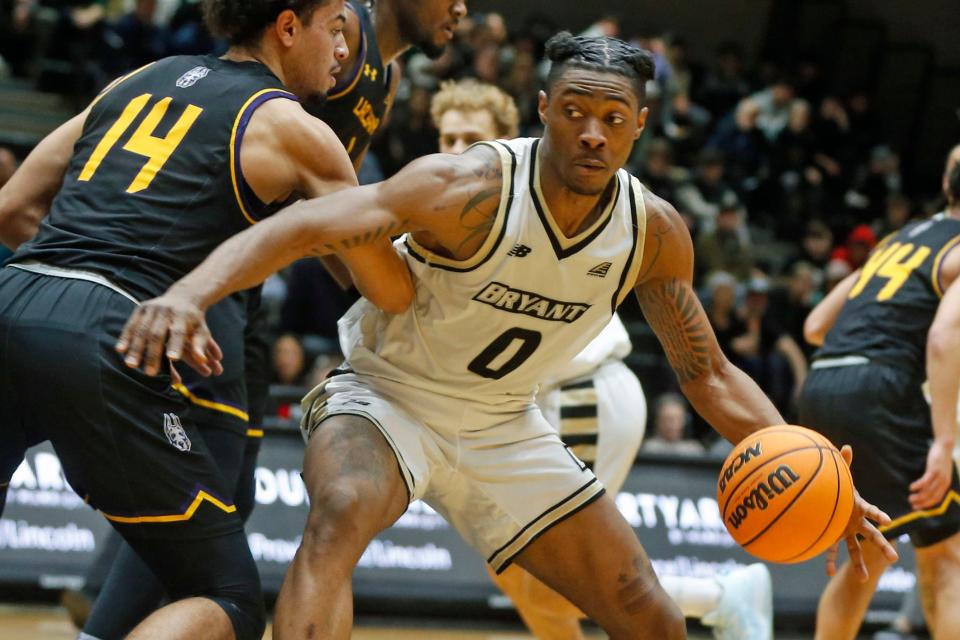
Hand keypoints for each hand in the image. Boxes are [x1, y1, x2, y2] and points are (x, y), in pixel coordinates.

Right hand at [116, 293, 222, 377]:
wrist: (183, 296)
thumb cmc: (194, 321)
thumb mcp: (202, 331)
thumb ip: (201, 345)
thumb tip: (202, 361)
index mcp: (183, 316)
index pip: (179, 332)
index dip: (175, 345)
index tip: (172, 359)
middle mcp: (166, 311)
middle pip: (158, 334)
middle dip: (152, 354)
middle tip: (150, 373)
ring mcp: (151, 308)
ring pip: (141, 330)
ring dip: (135, 348)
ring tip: (132, 365)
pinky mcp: (141, 308)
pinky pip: (131, 324)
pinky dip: (125, 337)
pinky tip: (120, 350)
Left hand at [825, 445, 898, 579]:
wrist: (826, 497)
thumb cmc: (837, 486)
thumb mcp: (840, 476)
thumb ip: (843, 463)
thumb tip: (845, 447)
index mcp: (859, 507)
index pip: (872, 511)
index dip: (879, 515)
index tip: (888, 521)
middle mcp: (856, 522)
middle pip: (872, 536)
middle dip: (882, 546)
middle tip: (894, 558)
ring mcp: (846, 532)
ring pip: (855, 550)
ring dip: (859, 564)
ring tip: (863, 580)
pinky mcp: (833, 536)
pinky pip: (832, 551)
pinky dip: (830, 561)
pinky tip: (828, 573)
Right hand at [909, 438, 954, 509]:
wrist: (945, 446)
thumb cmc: (940, 459)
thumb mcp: (940, 472)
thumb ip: (936, 480)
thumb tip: (926, 488)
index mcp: (945, 484)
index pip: (937, 499)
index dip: (927, 505)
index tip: (917, 508)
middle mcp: (944, 482)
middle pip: (932, 497)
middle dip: (922, 503)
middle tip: (911, 504)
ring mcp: (939, 476)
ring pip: (929, 491)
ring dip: (919, 496)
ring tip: (910, 497)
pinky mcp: (934, 470)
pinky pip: (925, 481)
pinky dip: (918, 486)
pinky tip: (911, 487)